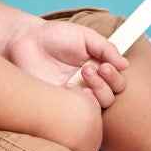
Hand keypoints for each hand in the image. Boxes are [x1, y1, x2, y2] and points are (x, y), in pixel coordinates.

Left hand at [4, 19, 128, 109]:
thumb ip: (106, 48)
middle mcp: (90, 85)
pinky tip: (69, 88)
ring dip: (95, 93)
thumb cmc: (55, 36)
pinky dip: (79, 103)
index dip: (115, 77)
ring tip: (81, 74)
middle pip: (111, 97)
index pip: (117, 82)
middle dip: (105, 84)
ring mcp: (75, 96)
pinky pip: (76, 114)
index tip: (105, 65)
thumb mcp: (85, 36)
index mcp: (98, 69)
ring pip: (97, 107)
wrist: (25, 40)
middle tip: (88, 69)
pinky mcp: (59, 104)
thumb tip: (125, 65)